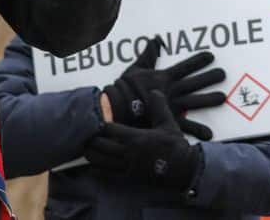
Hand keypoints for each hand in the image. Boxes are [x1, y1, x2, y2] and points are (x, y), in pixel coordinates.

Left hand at [85, 91, 207, 191]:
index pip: (110, 130)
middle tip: (86, 134)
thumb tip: (154, 91)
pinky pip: (108, 175)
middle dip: (92, 140)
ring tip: (86, 148)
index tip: (96, 119)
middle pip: (101, 145)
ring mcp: (127, 167)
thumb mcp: (168, 123)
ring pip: (102, 161)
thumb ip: (159, 107)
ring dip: (92, 154)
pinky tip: (93, 166)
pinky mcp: (129, 178)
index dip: (101, 125)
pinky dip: (98, 170)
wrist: (183, 168)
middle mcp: (129, 153)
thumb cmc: (175, 145)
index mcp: (136, 137)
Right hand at [101, 38, 226, 127]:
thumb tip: (154, 40)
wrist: (115, 109)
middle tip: (223, 74)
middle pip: (195, 83)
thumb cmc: (123, 89)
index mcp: (164, 78)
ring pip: (195, 102)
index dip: (199, 61)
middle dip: (210, 78)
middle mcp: (172, 91)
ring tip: (223, 97)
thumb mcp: (135, 69)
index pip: (185, 66)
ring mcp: (172, 106)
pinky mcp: (168, 121)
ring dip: (209, 100)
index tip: (211, 56)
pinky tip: (210, 134)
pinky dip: (198, 130)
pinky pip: (186, 126)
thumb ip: (148, 55)